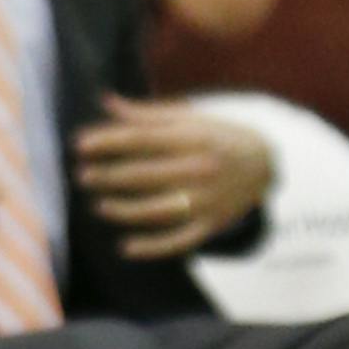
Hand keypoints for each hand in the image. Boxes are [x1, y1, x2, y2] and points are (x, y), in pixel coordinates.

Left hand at [73, 97, 272, 259]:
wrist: (267, 165)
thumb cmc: (220, 136)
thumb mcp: (192, 118)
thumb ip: (148, 114)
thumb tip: (107, 101)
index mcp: (195, 137)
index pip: (143, 139)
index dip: (109, 141)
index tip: (80, 144)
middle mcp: (201, 169)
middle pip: (147, 174)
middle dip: (110, 175)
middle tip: (82, 175)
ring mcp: (207, 199)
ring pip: (158, 209)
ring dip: (126, 210)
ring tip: (101, 205)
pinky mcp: (210, 224)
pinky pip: (179, 240)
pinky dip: (152, 247)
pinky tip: (126, 246)